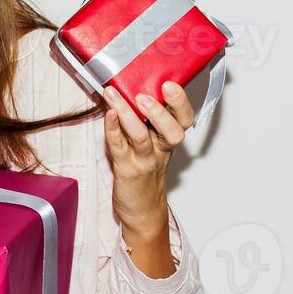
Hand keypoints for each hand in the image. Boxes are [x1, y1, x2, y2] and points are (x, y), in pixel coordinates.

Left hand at [101, 81, 193, 234]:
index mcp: (168, 139)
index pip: (184, 120)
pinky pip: (119, 147)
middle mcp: (160, 149)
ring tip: (115, 96)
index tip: (170, 84)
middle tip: (145, 96)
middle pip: (172, 131)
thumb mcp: (154, 143)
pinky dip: (112, 129)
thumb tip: (133, 85)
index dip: (180, 103)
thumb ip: (149, 120)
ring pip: (141, 137)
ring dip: (128, 115)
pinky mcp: (126, 169)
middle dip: (161, 111)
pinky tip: (107, 114)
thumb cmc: (145, 171)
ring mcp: (143, 160)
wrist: (142, 209)